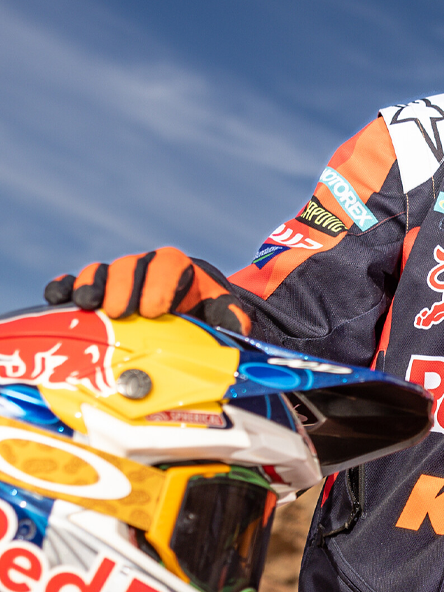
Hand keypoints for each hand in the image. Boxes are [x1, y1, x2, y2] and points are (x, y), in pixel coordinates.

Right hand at [44, 248, 250, 334]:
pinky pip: (74, 283)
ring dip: (92, 286)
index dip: (158, 284)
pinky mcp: (93, 291)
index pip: (168, 264)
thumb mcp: (222, 312)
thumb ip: (231, 317)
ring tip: (88, 306)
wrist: (185, 312)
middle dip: (123, 287)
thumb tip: (236, 327)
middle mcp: (144, 267)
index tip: (154, 310)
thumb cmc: (204, 312)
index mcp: (178, 268)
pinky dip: (64, 289)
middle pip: (131, 267)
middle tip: (119, 312)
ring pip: (101, 272)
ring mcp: (116, 278)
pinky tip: (58, 301)